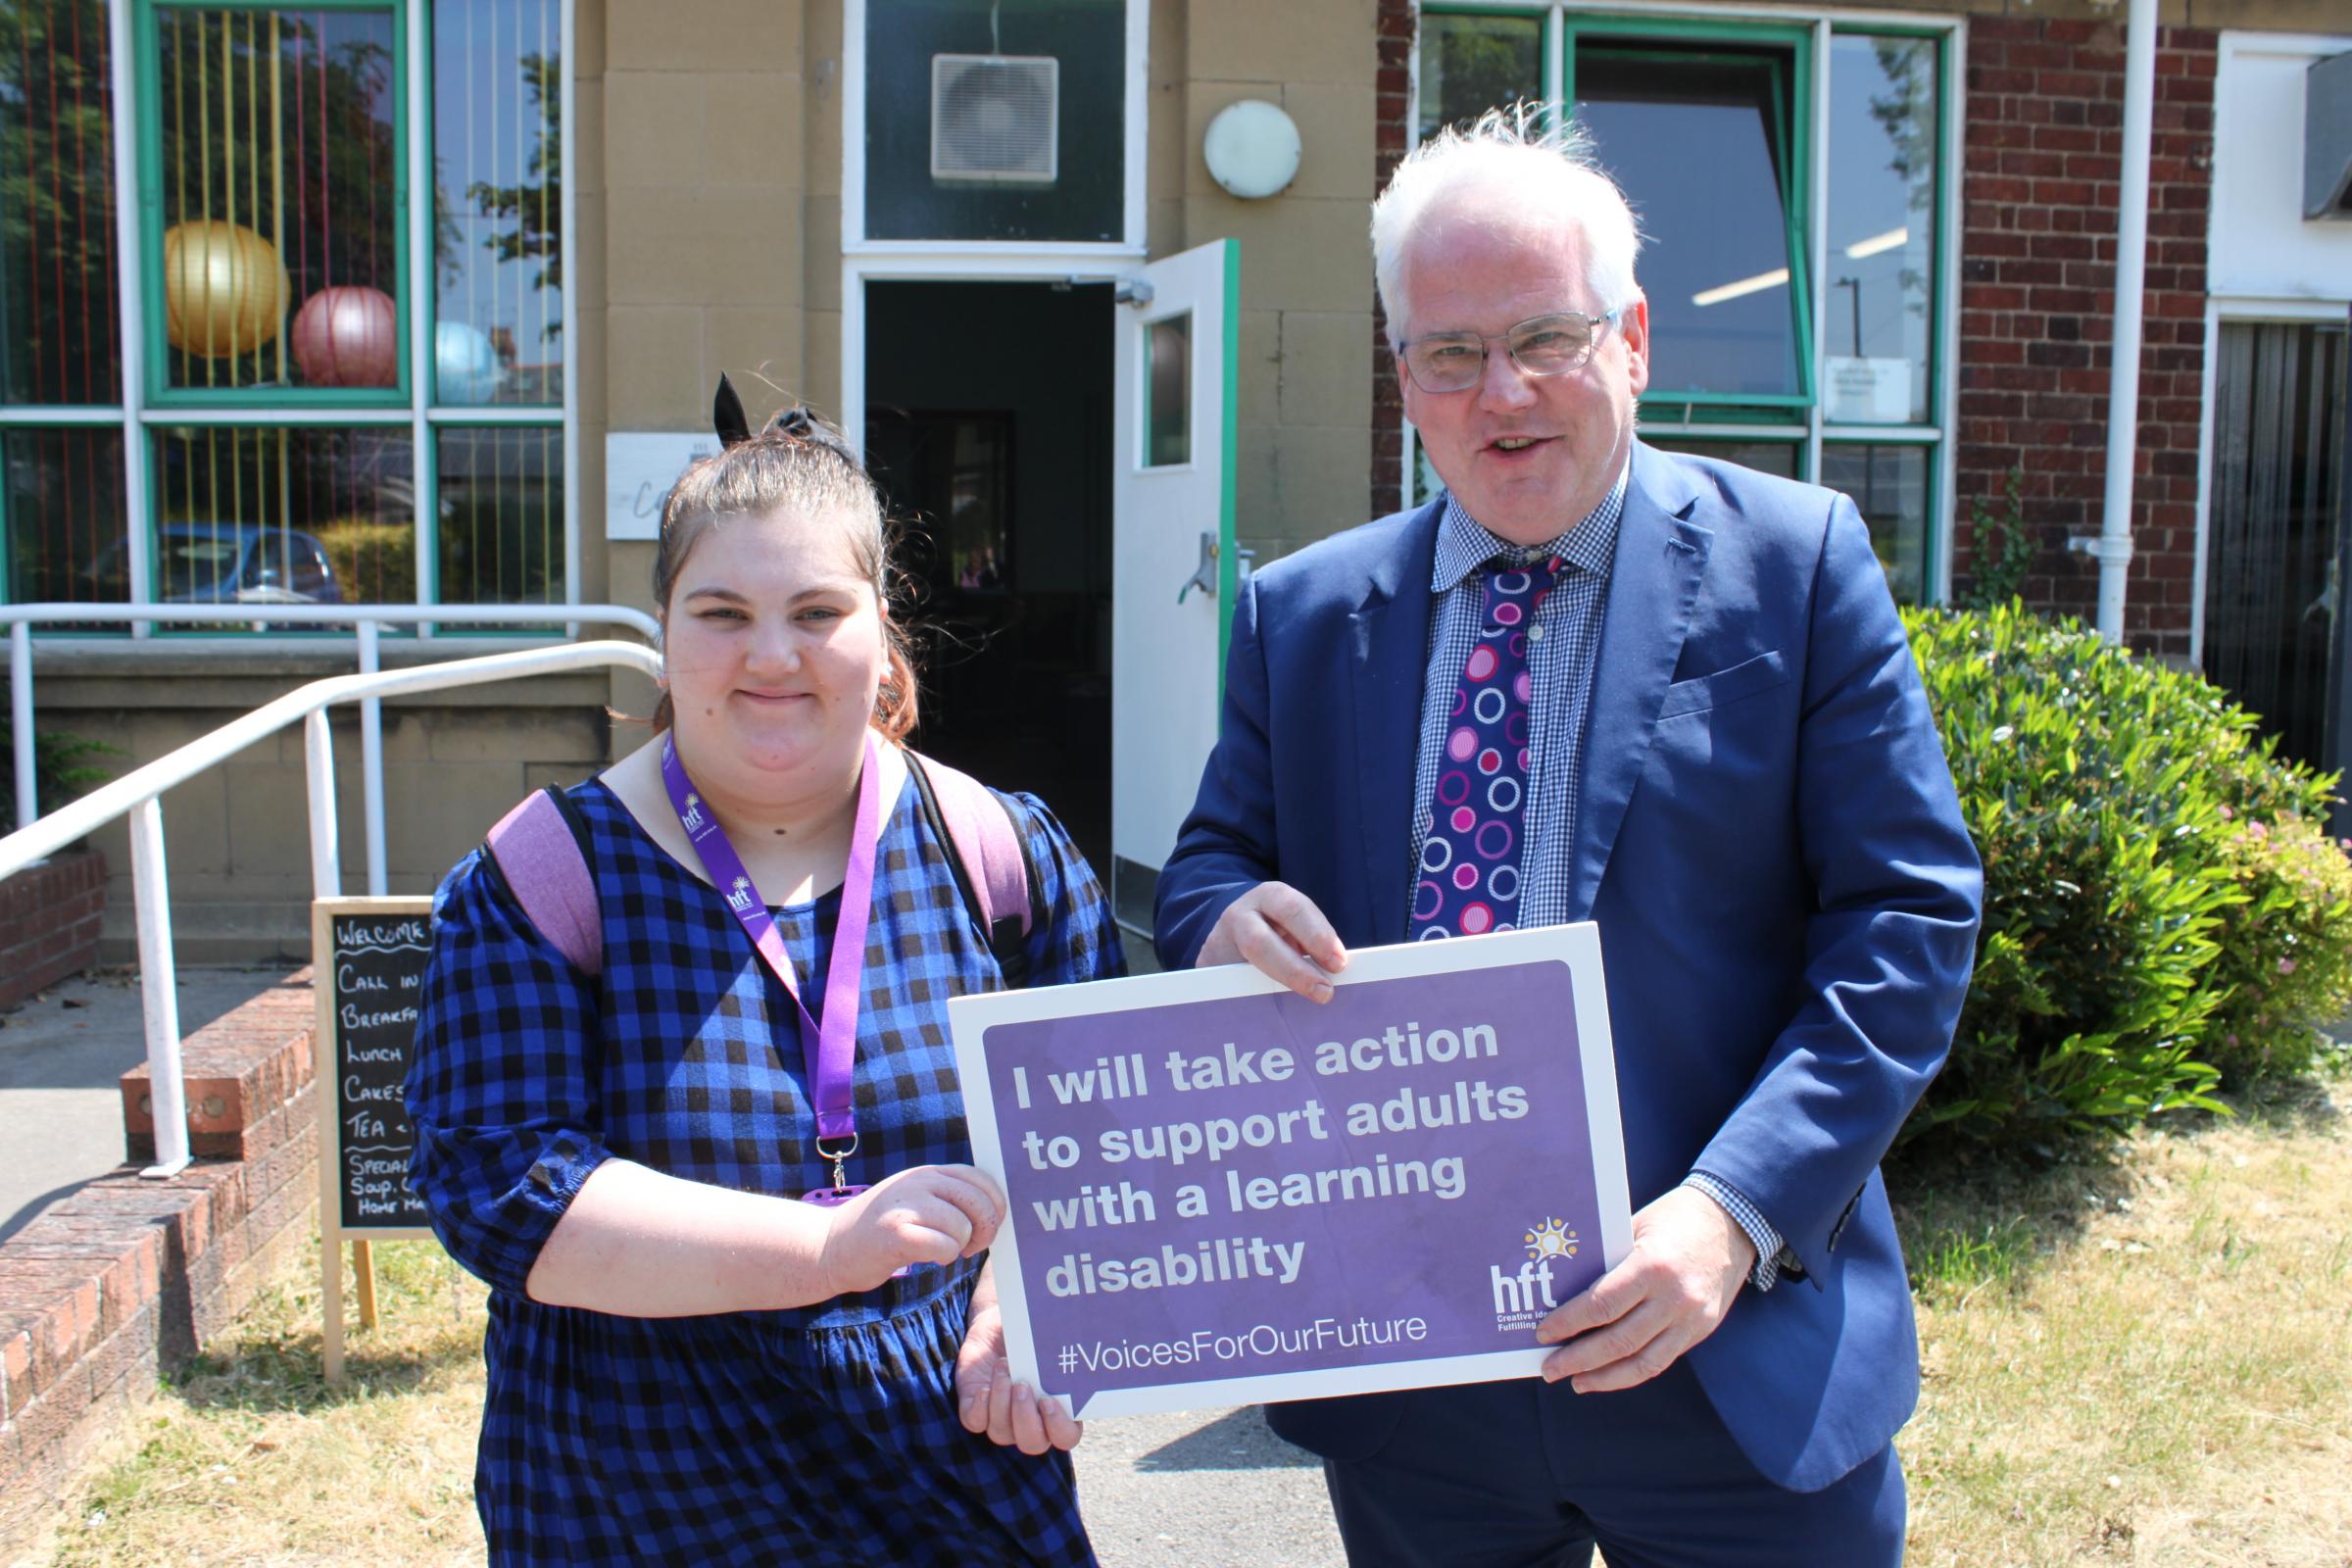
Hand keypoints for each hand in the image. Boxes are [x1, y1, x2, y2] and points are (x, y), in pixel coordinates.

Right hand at [816, 1164, 1004, 1297]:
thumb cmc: (882, 1230)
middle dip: (984, 1231)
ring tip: (941, 1250)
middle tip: (969, 1245)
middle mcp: (918, 1182)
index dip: (994, 1207)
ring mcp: (906, 1206)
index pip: (982, 1180)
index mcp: (928, 1173)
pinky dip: (943, 1257)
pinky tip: (929, 1257)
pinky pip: (944, 1247)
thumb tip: (995, 1210)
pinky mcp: (896, 1233)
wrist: (830, 1246)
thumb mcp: (916, 1199)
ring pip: (963, 1227)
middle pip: (980, 1204)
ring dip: (959, 1247)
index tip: (983, 1227)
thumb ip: (949, 1196)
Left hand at [956, 1265, 1083, 1453]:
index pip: (1066, 1437)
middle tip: (1022, 1385)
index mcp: (1057, 1412)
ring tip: (1004, 1367)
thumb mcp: (1049, 1340)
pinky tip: (984, 1388)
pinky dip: (979, 1408)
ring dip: (1001, 1401)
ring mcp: (1001, 1420)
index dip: (1059, 1426)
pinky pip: (975, 1422)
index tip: (1049, 1400)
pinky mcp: (975, 1410)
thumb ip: (1062, 1349)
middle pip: (1032, 1443)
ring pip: (1001, 1432)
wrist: (999, 1328)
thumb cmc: (1032, 1337)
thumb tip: (1074, 1336)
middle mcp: (1030, 1423)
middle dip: (1025, 1417)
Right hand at [1197, 881, 1347, 1001]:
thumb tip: (1338, 978)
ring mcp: (1218, 943)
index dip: (1317, 935)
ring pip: (1239, 971)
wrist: (1232, 931)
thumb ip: (1310, 944)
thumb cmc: (1278, 931)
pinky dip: (1252, 1006)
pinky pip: (1229, 990)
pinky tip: (1274, 1020)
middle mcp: (1240, 916)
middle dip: (1294, 970)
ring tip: (1299, 1010)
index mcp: (1269, 897)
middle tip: (1324, 992)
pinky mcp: (1206, 968)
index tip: (1339, 963)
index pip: (1293, 909)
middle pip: (1260, 943)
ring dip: (1271, 991)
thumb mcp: (1293, 925)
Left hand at [1534, 1186, 1755, 1392]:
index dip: (1568, 1323)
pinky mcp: (1701, 1330)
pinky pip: (1662, 1360)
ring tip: (1576, 1381)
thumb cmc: (1674, 1218)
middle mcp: (1675, 1298)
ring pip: (1642, 1362)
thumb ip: (1607, 1260)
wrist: (1732, 1222)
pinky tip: (1609, 1376)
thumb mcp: (1635, 1227)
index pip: (1602, 1305)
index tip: (1543, 1333)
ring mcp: (1692, 1318)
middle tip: (1549, 1368)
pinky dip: (1632, 1372)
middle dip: (1578, 1359)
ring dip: (1604, 1377)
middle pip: (1618, 1341)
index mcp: (1653, 1266)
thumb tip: (1563, 1291)